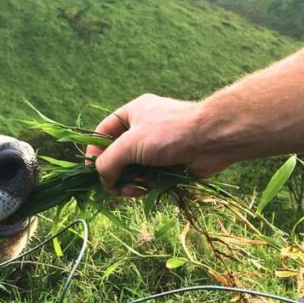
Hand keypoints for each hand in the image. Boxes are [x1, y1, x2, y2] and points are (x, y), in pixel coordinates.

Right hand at [86, 94, 230, 196]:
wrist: (212, 139)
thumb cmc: (168, 133)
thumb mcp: (129, 144)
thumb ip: (108, 162)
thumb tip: (102, 179)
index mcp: (132, 114)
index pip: (103, 132)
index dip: (94, 151)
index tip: (91, 171)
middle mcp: (143, 129)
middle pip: (118, 155)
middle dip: (115, 172)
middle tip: (114, 187)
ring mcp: (157, 147)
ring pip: (133, 170)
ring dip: (131, 182)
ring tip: (137, 188)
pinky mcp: (170, 164)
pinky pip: (150, 178)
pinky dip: (147, 185)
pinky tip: (150, 188)